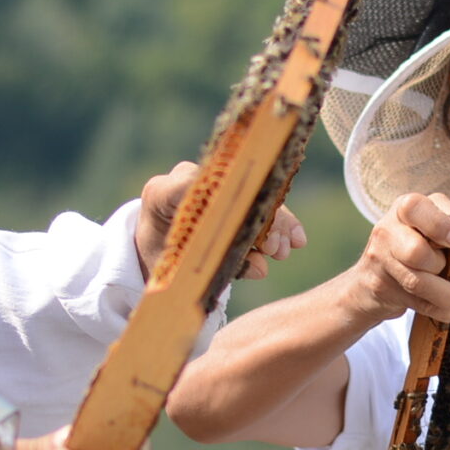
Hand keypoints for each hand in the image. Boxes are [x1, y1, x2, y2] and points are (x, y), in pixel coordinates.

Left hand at [134, 161, 307, 279]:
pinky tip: (295, 240)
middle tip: (275, 250)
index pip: (195, 187)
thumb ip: (211, 266)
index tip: (256, 231)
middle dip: (259, 220)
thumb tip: (260, 268)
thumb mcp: (175, 268)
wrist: (153, 247)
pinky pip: (258, 201)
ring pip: (251, 196)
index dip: (229, 205)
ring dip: (273, 223)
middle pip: (234, 191)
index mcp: (161, 195)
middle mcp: (188, 180)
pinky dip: (277, 221)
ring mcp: (211, 183)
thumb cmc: (160, 258)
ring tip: (281, 251)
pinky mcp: (229, 191)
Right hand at [341, 191, 449, 325]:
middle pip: (415, 251)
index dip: (438, 224)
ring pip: (416, 282)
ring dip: (445, 294)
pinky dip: (441, 310)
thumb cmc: (414, 239)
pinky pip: (417, 303)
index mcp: (403, 208)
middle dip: (439, 264)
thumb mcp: (435, 221)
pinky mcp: (381, 288)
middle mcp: (386, 231)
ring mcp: (380, 261)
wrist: (372, 275)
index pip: (414, 208)